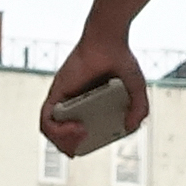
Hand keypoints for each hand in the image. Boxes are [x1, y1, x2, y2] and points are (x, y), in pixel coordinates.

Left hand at [39, 29, 145, 156]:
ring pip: (51, 130)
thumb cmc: (120, 59)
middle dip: (70, 147)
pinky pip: (46, 119)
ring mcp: (63, 98)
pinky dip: (57, 130)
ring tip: (81, 135)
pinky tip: (75, 128)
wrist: (108, 39)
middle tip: (83, 145)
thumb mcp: (136, 89)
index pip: (79, 133)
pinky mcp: (56, 92)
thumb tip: (130, 129)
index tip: (95, 143)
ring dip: (62, 141)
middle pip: (61, 136)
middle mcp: (73, 103)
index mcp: (90, 106)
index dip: (82, 145)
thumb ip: (139, 109)